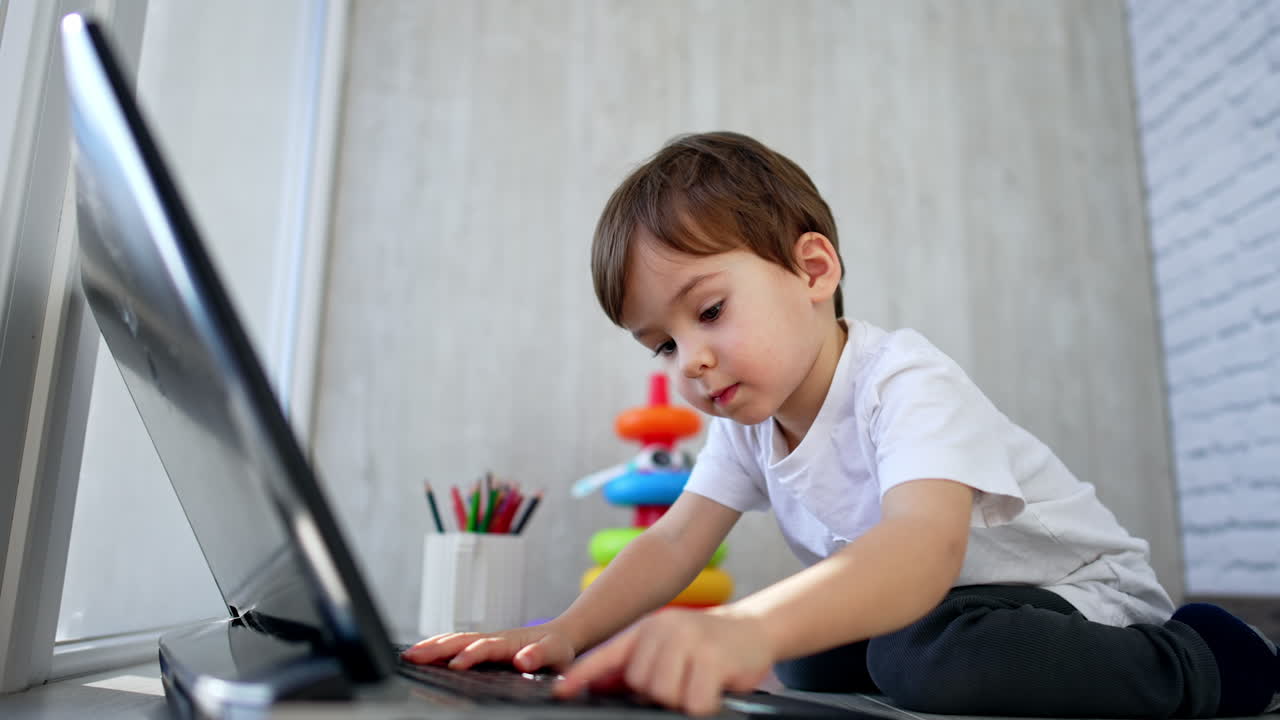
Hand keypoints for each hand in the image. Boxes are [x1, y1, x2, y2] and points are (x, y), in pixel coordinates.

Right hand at [400, 622, 576, 672]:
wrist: (559, 635)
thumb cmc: (557, 649)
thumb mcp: (556, 654)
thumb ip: (540, 656)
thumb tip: (522, 660)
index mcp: (510, 642)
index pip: (486, 647)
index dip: (471, 655)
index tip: (456, 665)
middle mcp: (494, 638)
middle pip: (461, 639)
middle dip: (437, 647)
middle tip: (413, 656)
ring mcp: (485, 640)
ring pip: (454, 639)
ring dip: (431, 646)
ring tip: (408, 654)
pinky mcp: (481, 644)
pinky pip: (456, 642)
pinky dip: (436, 645)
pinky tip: (422, 652)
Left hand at [553, 608, 773, 716]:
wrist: (753, 628)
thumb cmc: (707, 645)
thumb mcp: (668, 648)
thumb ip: (637, 664)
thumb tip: (601, 684)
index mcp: (647, 629)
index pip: (608, 654)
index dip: (583, 675)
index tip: (562, 691)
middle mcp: (665, 629)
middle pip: (639, 682)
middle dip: (657, 693)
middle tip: (683, 682)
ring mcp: (689, 641)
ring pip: (664, 694)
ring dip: (682, 699)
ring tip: (698, 684)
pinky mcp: (713, 658)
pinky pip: (694, 702)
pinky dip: (703, 704)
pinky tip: (713, 689)